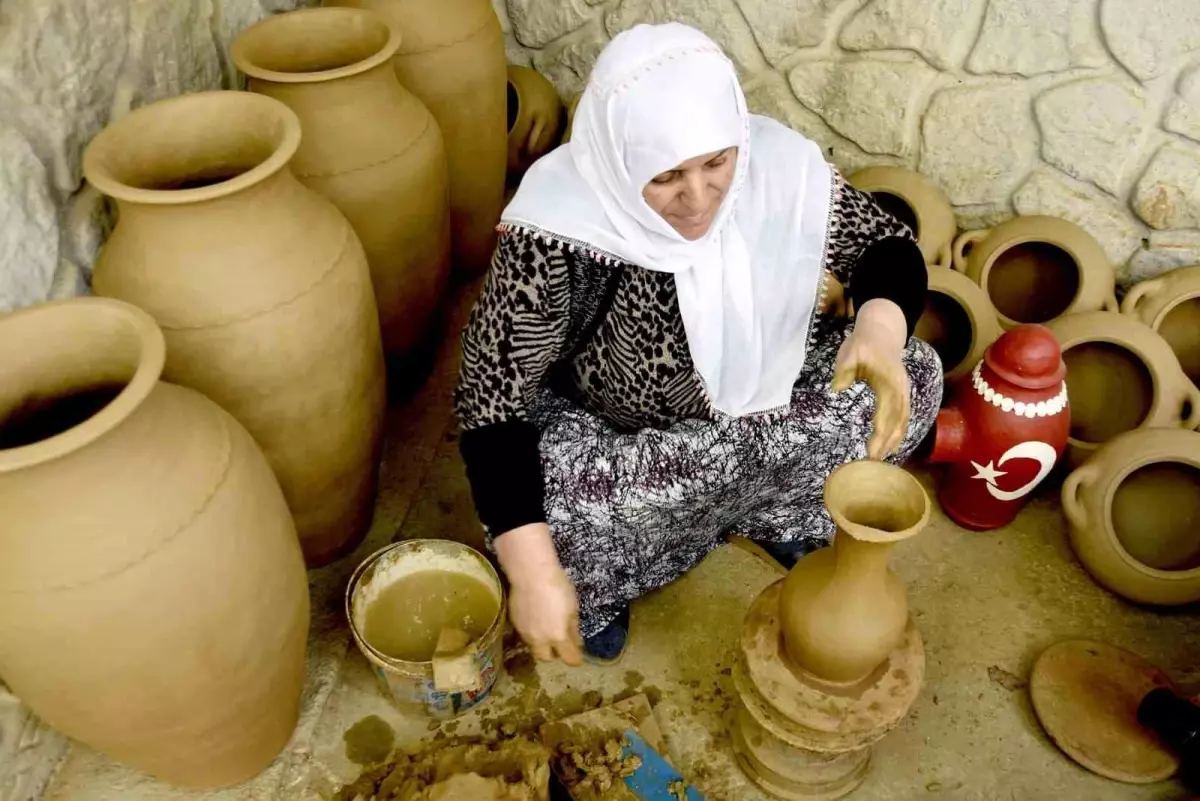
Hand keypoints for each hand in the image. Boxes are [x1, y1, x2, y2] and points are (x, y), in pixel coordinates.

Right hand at [494, 523, 583, 665]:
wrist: (530, 573)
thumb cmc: (558, 587)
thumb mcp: (573, 607)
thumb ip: (573, 628)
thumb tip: (577, 642)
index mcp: (558, 636)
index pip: (569, 658)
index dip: (575, 659)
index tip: (578, 657)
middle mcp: (539, 640)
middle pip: (546, 658)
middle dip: (554, 654)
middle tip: (560, 644)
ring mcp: (525, 632)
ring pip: (534, 646)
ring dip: (542, 643)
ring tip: (547, 630)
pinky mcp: (515, 622)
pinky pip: (525, 634)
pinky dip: (532, 632)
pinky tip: (536, 619)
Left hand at [831, 299, 910, 459]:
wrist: (883, 330)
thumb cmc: (863, 343)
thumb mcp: (849, 352)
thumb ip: (845, 370)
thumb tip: (837, 388)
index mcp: (888, 382)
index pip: (885, 415)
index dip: (879, 435)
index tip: (871, 452)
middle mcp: (901, 389)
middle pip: (897, 422)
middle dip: (887, 443)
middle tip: (874, 462)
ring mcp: (905, 391)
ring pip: (904, 421)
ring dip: (895, 440)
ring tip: (883, 459)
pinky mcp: (903, 392)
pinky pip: (905, 416)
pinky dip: (899, 431)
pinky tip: (892, 444)